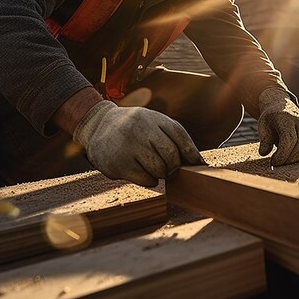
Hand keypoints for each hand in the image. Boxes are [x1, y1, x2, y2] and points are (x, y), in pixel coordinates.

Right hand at [73, 100, 204, 185]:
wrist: (98, 126)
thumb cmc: (134, 127)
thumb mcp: (152, 123)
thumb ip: (174, 137)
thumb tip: (200, 163)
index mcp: (152, 117)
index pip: (179, 135)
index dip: (191, 152)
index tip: (197, 164)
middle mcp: (139, 129)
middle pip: (171, 155)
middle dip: (174, 165)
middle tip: (168, 167)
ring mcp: (128, 146)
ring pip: (160, 170)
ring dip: (160, 173)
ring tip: (151, 166)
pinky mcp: (118, 164)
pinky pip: (146, 180)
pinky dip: (149, 180)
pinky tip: (140, 171)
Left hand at [257, 87, 298, 166]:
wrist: (282, 107)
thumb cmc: (271, 119)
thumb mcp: (263, 125)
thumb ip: (264, 139)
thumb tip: (264, 153)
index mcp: (286, 119)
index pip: (288, 140)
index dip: (282, 155)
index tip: (274, 162)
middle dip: (291, 159)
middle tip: (280, 164)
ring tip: (289, 163)